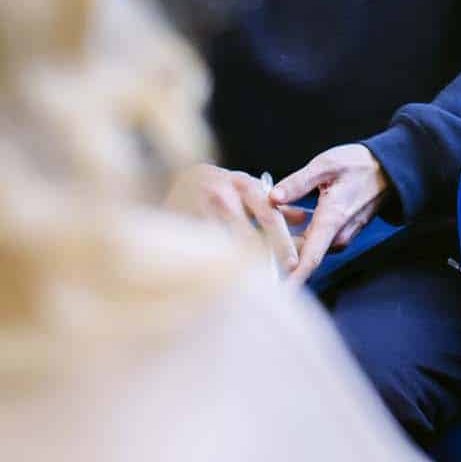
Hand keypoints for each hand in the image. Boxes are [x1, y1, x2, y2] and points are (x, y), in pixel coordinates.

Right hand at [164, 163, 298, 274]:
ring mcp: (197, 205)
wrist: (158, 177)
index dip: (283, 242)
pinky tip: (226, 279)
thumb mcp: (241, 188)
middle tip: (279, 278)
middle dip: (269, 256)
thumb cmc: (211, 187)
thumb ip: (269, 204)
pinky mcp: (179, 220)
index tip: (294, 263)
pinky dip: (218, 264)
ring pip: (228, 244)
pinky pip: (204, 248)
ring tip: (255, 284)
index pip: (269, 215)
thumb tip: (301, 218)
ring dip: (244, 265)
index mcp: (242, 182)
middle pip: (251, 232)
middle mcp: (222, 190)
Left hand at [270, 144, 387, 284]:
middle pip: (302, 257)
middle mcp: (338, 235)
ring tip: (264, 227)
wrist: (390, 169)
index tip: (272, 295)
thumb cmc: (359, 164)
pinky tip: (286, 221)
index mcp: (332, 219)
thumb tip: (271, 198)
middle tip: (248, 247)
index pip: (310, 259)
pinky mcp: (341, 234)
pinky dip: (298, 236)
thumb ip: (298, 182)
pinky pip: (315, 242)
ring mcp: (341, 236)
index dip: (291, 279)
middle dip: (276, 256)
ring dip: (286, 243)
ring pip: (307, 249)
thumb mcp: (327, 164)